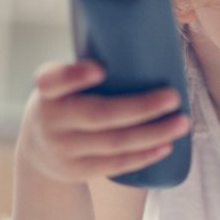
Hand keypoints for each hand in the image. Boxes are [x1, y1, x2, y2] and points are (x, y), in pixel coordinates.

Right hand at [15, 61, 189, 183]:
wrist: (37, 151)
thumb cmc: (65, 102)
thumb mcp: (63, 84)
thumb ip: (88, 71)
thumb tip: (147, 49)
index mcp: (47, 90)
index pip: (53, 80)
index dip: (73, 76)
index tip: (99, 70)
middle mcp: (50, 119)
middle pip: (99, 115)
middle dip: (140, 107)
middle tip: (173, 97)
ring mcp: (63, 148)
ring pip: (114, 142)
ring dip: (152, 133)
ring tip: (181, 123)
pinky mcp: (77, 170)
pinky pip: (115, 163)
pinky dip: (143, 155)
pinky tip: (166, 146)